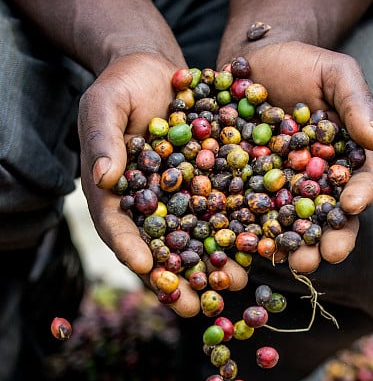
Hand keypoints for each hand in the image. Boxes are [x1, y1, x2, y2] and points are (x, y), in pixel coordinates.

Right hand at [78, 52, 247, 316]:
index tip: (144, 269)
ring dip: (215, 268)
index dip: (130, 249)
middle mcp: (149, 209)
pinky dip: (240, 235)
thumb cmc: (122, 86)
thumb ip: (103, 138)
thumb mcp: (105, 104)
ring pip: (197, 242)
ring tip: (235, 287)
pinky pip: (226, 216)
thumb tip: (103, 174)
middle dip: (178, 281)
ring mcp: (181, 203)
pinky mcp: (210, 191)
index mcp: (114, 196)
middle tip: (194, 309)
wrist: (159, 71)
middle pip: (161, 251)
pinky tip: (261, 251)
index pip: (117, 228)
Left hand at [229, 41, 372, 273]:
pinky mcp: (250, 193)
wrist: (253, 61)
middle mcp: (318, 184)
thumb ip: (357, 102)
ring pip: (294, 227)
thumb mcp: (336, 73)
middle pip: (331, 218)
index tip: (354, 205)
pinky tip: (253, 248)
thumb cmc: (303, 64)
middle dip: (331, 239)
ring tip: (293, 264)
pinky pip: (254, 218)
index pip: (361, 183)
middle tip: (327, 256)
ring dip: (296, 249)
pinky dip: (255, 235)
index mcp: (347, 160)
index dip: (360, 196)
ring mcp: (284, 192)